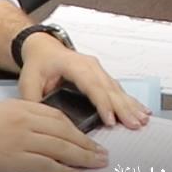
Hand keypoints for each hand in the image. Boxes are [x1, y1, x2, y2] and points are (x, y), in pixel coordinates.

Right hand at [0, 98, 109, 171]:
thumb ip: (18, 122)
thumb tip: (37, 137)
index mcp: (20, 106)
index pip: (58, 117)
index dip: (77, 130)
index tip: (88, 139)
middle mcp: (24, 119)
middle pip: (66, 132)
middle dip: (87, 144)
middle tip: (101, 154)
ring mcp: (20, 138)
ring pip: (61, 148)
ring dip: (83, 158)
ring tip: (96, 165)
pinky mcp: (14, 158)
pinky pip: (47, 165)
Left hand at [19, 35, 152, 129]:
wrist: (43, 48)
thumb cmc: (38, 63)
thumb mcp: (28, 82)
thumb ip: (34, 102)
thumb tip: (43, 123)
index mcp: (73, 65)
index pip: (91, 85)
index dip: (103, 103)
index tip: (111, 120)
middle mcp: (90, 66)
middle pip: (110, 88)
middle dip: (123, 107)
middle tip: (134, 124)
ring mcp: (98, 70)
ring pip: (117, 89)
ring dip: (130, 105)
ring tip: (142, 119)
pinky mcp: (101, 77)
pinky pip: (118, 90)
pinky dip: (129, 101)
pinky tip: (141, 110)